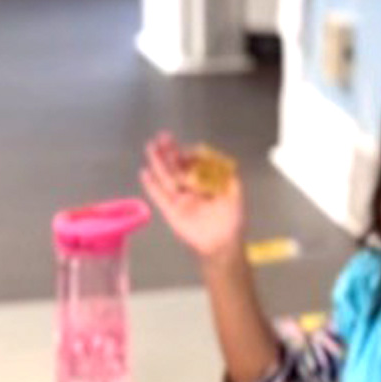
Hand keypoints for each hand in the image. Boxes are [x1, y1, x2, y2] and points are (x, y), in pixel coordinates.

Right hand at [139, 131, 244, 264]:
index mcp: (205, 183)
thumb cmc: (231, 221)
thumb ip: (228, 175)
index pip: (194, 163)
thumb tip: (218, 158)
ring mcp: (180, 199)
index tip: (186, 148)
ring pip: (166, 177)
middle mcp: (191, 188)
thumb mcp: (236, 194)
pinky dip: (151, 186)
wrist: (222, 245)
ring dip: (158, 162)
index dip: (189, 154)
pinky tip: (144, 172)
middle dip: (170, 152)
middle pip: (177, 167)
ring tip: (150, 146)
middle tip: (162, 136)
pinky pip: (159, 196)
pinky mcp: (171, 211)